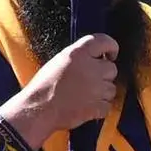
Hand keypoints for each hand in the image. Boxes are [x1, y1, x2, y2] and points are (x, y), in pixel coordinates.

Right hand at [5, 35, 119, 149]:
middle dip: (104, 75)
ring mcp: (96, 89)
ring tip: (84, 96)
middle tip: (89, 81)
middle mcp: (91, 69)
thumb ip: (79, 56)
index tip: (110, 54)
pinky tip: (86, 107)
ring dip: (102, 92)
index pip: (104, 41)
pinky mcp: (97, 107)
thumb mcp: (59, 61)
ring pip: (112, 89)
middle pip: (112, 68)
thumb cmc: (43, 86)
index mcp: (79, 53)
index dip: (111, 47)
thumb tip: (95, 58)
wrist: (38, 109)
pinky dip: (99, 108)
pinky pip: (107, 106)